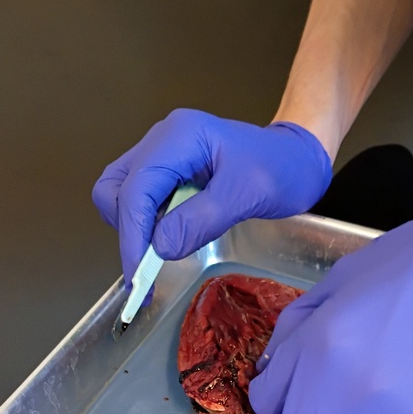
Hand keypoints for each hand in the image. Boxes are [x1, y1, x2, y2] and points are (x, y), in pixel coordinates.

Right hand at [92, 108, 331, 288]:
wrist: (297, 157)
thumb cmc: (281, 168)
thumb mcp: (248, 195)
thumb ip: (202, 219)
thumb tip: (160, 247)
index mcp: (179, 137)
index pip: (137, 189)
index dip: (133, 235)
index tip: (139, 276)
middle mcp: (161, 142)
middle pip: (115, 189)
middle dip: (128, 232)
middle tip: (150, 269)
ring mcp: (162, 157)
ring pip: (121, 196)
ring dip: (135, 231)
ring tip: (165, 253)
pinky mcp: (167, 174)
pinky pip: (142, 203)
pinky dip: (148, 227)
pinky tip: (172, 239)